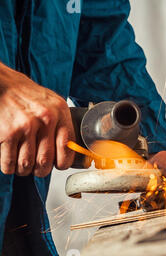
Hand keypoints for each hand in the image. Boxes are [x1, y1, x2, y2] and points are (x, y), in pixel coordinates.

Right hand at [0, 62, 74, 176]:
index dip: (64, 162)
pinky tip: (10, 162)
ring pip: (28, 164)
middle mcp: (45, 119)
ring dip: (24, 170)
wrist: (1, 84)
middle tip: (38, 169)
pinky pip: (10, 162)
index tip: (59, 165)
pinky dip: (9, 167)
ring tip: (23, 165)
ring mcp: (25, 126)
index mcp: (60, 112)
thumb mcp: (52, 104)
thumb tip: (70, 149)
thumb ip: (61, 124)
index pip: (68, 147)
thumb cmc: (27, 95)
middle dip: (42, 170)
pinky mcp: (7, 133)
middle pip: (47, 160)